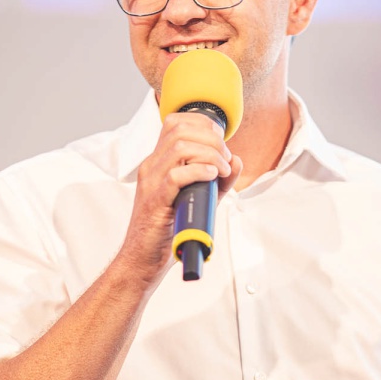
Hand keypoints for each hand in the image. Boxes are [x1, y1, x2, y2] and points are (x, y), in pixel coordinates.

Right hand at [119, 111, 242, 285]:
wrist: (144, 257)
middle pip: (180, 129)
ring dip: (210, 154)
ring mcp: (151, 181)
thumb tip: (236, 160)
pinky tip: (211, 177)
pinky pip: (176, 175)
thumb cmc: (167, 228)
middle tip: (225, 158)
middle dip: (211, 138)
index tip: (221, 141)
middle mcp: (152, 166)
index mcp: (158, 161)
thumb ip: (218, 179)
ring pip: (179, 148)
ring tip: (222, 170)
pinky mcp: (155, 200)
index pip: (175, 122)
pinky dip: (198, 171)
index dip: (203, 124)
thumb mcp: (198, 198)